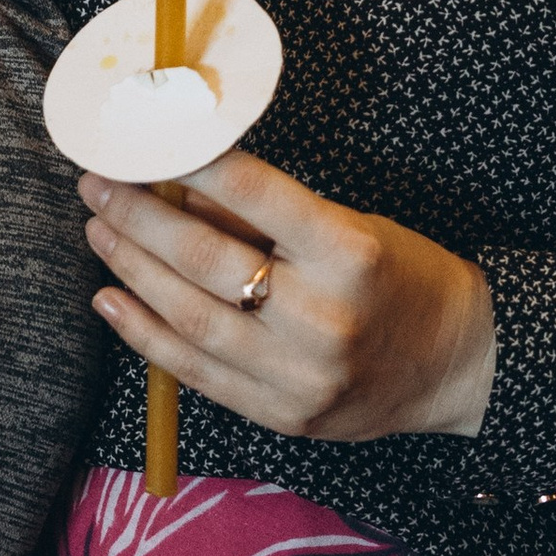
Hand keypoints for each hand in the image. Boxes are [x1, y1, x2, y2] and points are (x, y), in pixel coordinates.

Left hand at [76, 146, 496, 439]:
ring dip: (132, 270)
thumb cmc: (401, 277)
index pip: (255, 195)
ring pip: (191, 318)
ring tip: (100, 231)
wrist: (457, 364)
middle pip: (207, 260)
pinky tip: (111, 301)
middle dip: (140, 218)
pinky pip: (197, 373)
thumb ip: (267, 217)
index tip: (144, 140)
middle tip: (98, 185)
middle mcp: (322, 317)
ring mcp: (300, 375)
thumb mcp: (350, 226)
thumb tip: (180, 184)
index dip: (192, 162)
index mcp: (349, 253)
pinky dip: (145, 335)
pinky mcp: (282, 415)